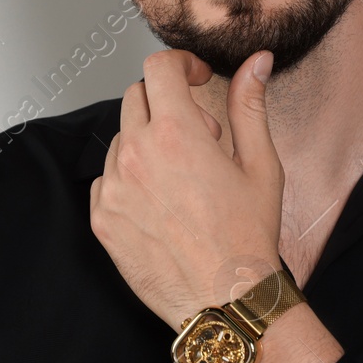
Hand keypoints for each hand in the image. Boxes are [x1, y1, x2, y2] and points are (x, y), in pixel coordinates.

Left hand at [89, 48, 284, 330]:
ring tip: (182, 177)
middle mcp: (137, 154)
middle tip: (200, 136)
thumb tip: (255, 62)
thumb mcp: (261, 163)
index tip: (195, 78)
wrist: (225, 300)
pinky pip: (107, 178)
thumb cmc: (248, 235)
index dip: (180, 64)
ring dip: (148, 142)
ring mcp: (114, 187)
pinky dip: (130, 179)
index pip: (158, 68)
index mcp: (177, 133)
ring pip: (121, 138)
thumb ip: (249, 104)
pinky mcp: (102, 217)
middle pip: (137, 97)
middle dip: (167, 102)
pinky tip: (161, 202)